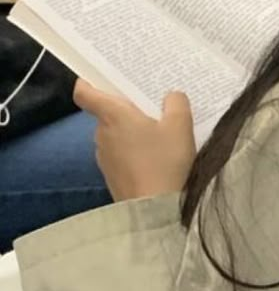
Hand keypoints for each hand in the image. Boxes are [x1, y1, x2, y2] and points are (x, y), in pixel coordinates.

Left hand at [74, 80, 196, 201]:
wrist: (156, 211)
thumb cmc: (165, 162)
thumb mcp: (181, 126)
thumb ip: (176, 103)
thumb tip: (171, 96)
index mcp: (113, 116)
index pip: (85, 93)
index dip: (89, 83)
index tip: (101, 79)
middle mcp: (102, 134)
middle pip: (107, 113)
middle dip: (126, 109)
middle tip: (152, 106)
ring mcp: (104, 158)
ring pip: (115, 135)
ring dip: (132, 133)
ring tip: (160, 134)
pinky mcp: (112, 177)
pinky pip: (121, 155)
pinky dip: (134, 152)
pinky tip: (156, 158)